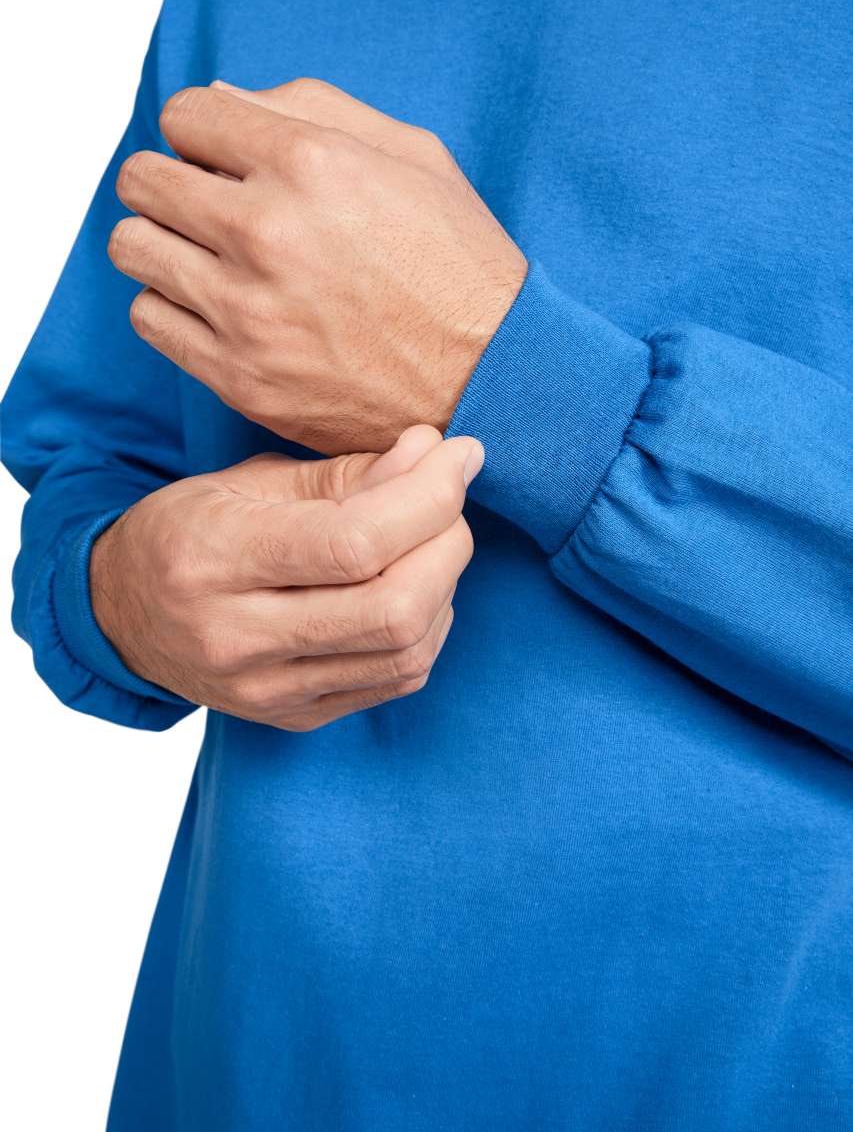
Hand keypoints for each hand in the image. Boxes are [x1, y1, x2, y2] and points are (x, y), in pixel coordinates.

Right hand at [90, 426, 481, 730]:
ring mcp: (268, 689)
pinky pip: (397, 680)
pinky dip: (429, 627)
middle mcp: (239, 637)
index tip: (460, 454)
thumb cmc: (188, 531)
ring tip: (431, 541)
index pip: (353, 543)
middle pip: (392, 608)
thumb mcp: (247, 482)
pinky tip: (414, 588)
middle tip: (450, 500)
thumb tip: (430, 452)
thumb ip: (343, 474)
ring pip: (406, 651)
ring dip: (445, 586)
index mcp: (216, 559)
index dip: (428, 497)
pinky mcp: (296, 716)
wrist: (121, 617)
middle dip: (448, 542)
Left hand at [109, 77, 527, 453]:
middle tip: (201, 202)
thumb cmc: (460, 265)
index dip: (200, 130)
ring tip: (202, 254)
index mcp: (310, 163)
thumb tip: (226, 97)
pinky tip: (211, 304)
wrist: (495, 377)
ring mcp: (247, 311)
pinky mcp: (241, 375)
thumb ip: (314, 108)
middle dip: (168, 179)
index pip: (185, 115)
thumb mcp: (413, 156)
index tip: (219, 155)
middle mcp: (266, 232)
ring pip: (132, 247)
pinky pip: (149, 318)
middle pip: (142, 179)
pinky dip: (169, 304)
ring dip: (161, 241)